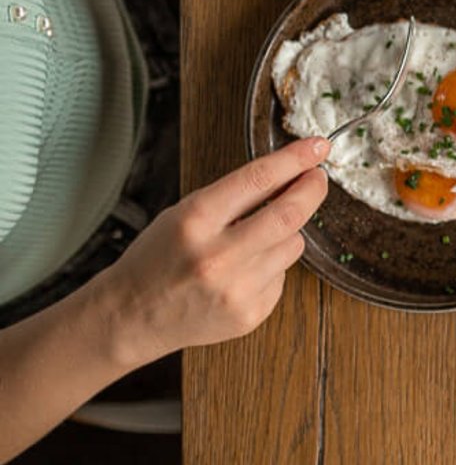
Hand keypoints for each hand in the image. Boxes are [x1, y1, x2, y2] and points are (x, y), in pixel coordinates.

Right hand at [89, 138, 330, 365]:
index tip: (317, 147)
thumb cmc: (157, 259)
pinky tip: (240, 274)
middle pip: (290, 214)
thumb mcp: (183, 213)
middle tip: (317, 178)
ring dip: (286, 233)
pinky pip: (282, 275)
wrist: (130, 317)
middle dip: (312, 190)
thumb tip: (291, 175)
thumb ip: (234, 196)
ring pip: (293, 245)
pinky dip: (271, 266)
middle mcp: (217, 256)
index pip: (258, 180)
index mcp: (195, 221)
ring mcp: (236, 289)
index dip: (295, 159)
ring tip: (253, 240)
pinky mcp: (250, 314)